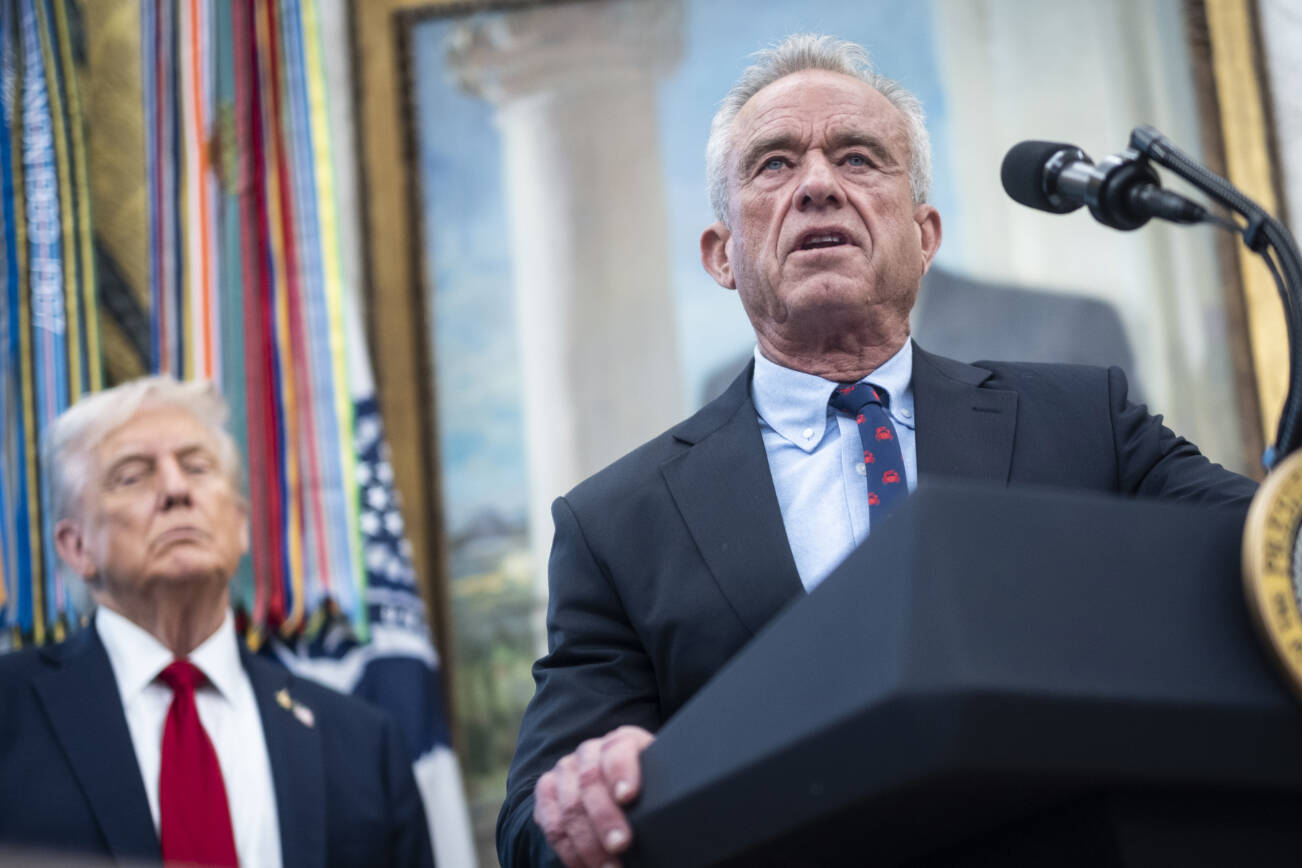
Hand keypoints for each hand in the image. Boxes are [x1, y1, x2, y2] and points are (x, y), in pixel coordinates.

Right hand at [532, 725, 654, 867]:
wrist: (616, 790)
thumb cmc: (648, 791)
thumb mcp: (659, 781)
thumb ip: (664, 786)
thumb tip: (681, 814)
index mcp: (622, 741)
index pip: (617, 750)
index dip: (621, 772)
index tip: (628, 796)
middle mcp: (590, 751)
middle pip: (590, 781)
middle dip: (605, 817)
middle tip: (620, 845)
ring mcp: (565, 770)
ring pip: (569, 807)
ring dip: (587, 843)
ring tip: (608, 867)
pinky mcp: (547, 792)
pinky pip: (551, 824)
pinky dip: (568, 851)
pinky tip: (585, 867)